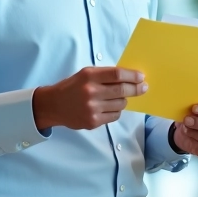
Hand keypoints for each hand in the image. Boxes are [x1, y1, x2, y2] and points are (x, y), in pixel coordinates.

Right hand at [32, 67, 146, 130]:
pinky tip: (109, 107)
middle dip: (136, 89)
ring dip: (123, 101)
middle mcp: (91, 92)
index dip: (132, 76)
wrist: (54, 105)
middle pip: (122, 90)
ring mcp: (92, 108)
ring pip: (121, 104)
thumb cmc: (72, 87)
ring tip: (116, 98)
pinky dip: (116, 111)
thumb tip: (130, 78)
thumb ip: (105, 75)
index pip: (117, 75)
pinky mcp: (93, 122)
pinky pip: (115, 116)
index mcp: (89, 76)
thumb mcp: (85, 74)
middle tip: (143, 88)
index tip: (141, 77)